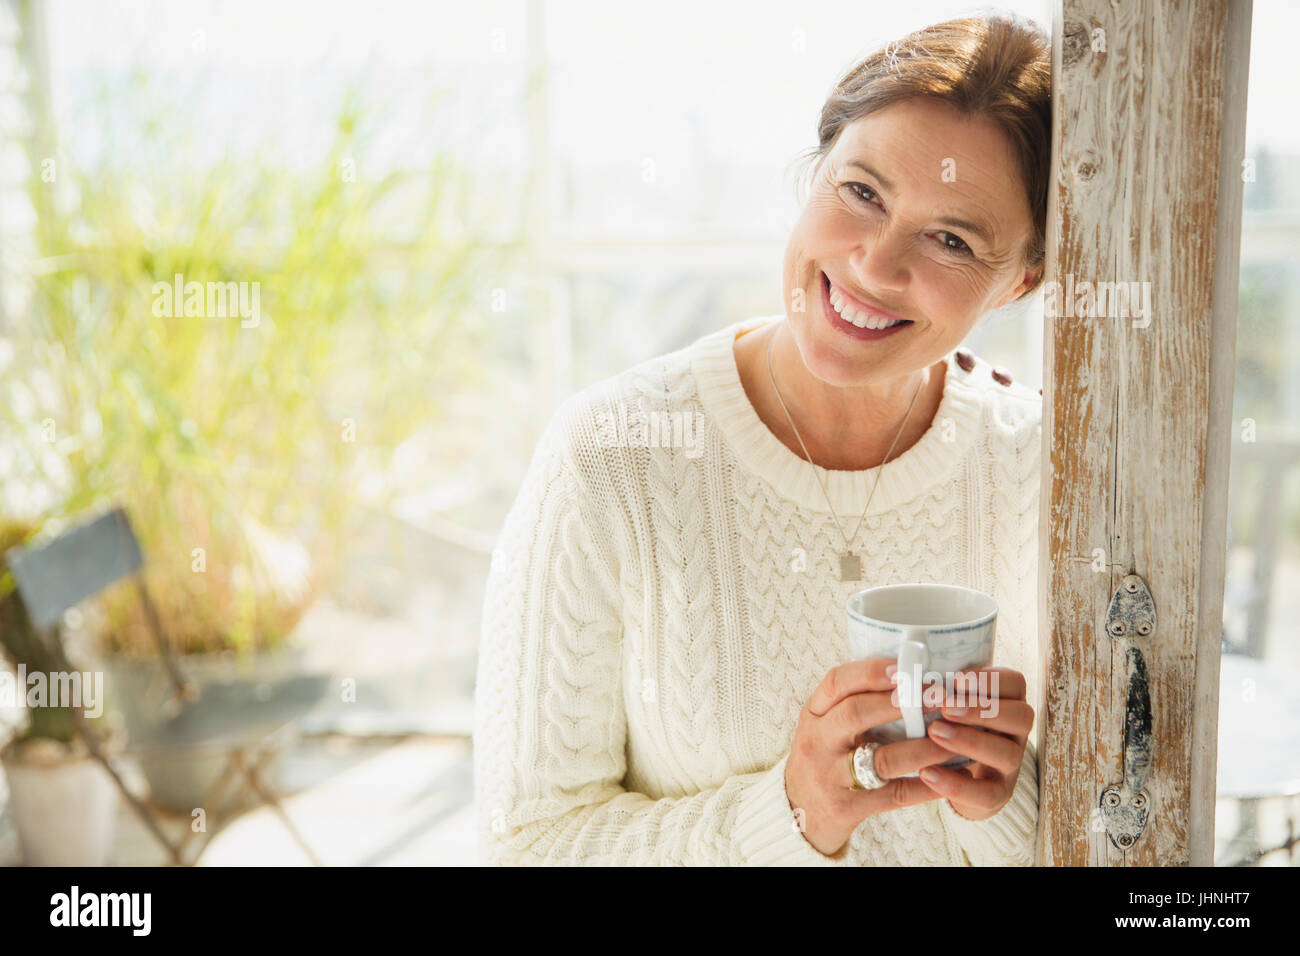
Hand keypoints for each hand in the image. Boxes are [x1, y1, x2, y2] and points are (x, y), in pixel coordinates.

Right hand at [785, 657, 959, 856]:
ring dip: (923, 747)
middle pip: (855, 713)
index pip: (836, 682)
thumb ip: (851, 702)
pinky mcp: (849, 807)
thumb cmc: (822, 758)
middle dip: (899, 702)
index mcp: (813, 714)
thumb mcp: (822, 725)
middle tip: (936, 695)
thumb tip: (906, 672)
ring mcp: (831, 776)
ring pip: (882, 758)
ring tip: (954, 738)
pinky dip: (926, 786)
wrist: (799, 814)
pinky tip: (950, 776)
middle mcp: (817, 742)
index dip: (871, 672)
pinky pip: (894, 794)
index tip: (905, 668)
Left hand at [914, 666, 1034, 821]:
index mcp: (1007, 701)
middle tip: (944, 706)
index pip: (1015, 683)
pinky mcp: (998, 794)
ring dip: (971, 741)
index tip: (956, 678)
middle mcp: (1015, 732)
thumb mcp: (945, 701)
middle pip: (1021, 716)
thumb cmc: (946, 723)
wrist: (956, 774)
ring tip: (934, 732)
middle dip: (982, 710)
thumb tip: (901, 671)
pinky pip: (987, 794)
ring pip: (1009, 754)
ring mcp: (1011, 765)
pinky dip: (957, 784)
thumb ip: (937, 688)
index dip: (990, 679)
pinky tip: (927, 772)